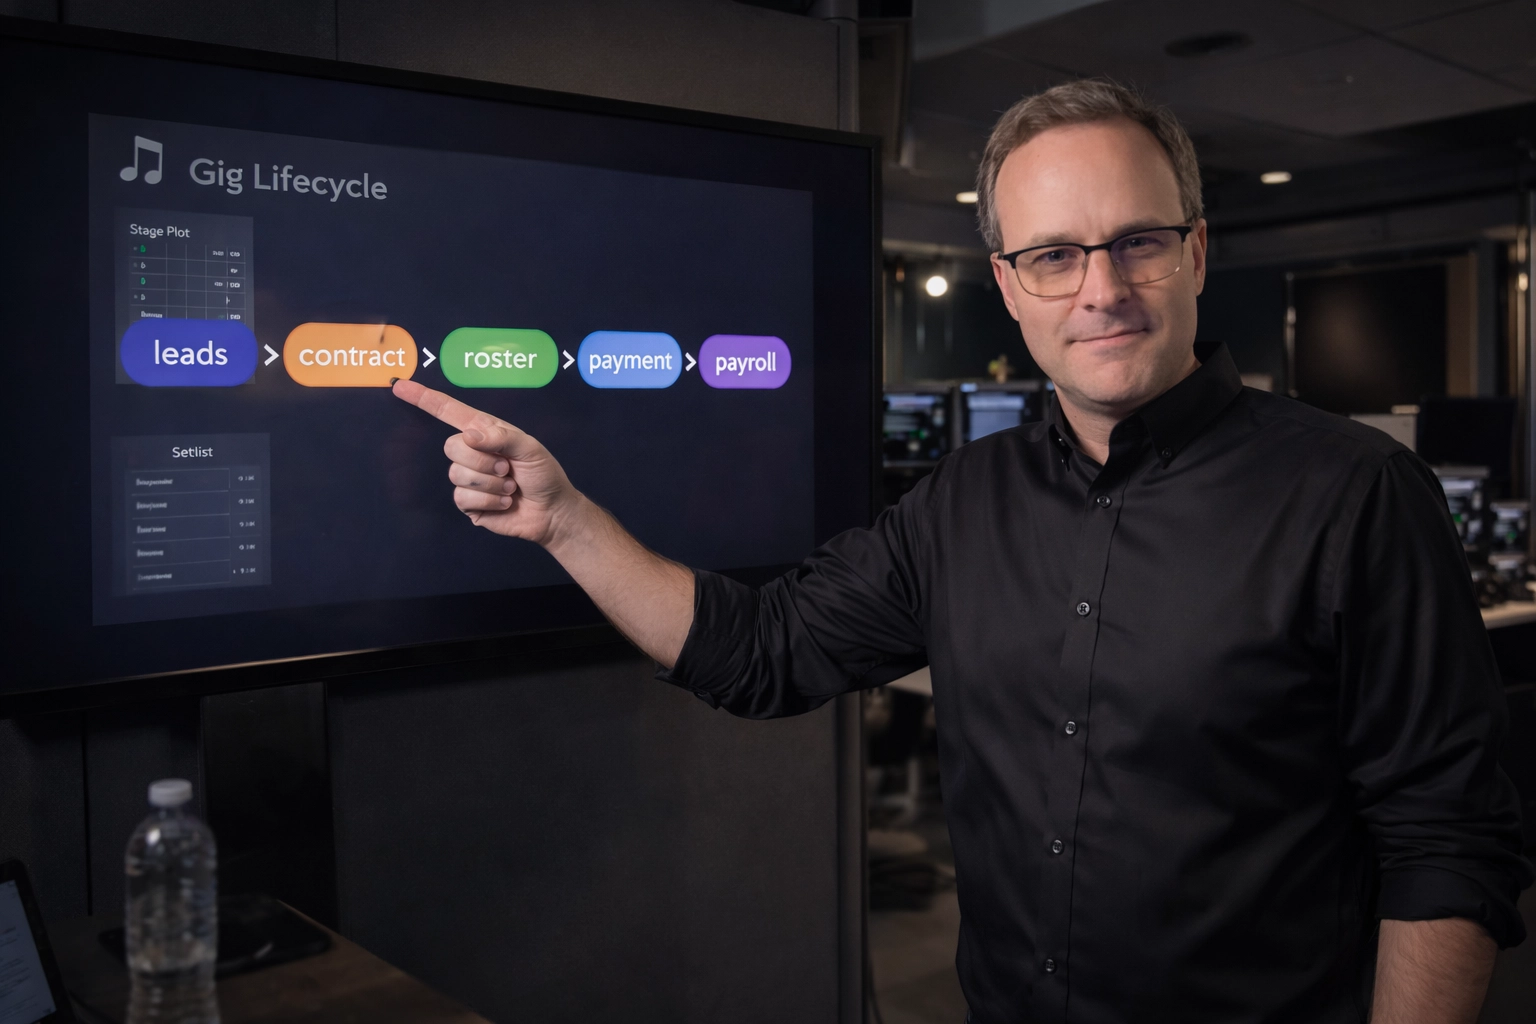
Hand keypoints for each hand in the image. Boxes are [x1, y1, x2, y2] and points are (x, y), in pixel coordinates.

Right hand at [392, 379, 579, 545]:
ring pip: (457, 474)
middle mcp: (472, 452)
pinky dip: (489, 500)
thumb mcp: (531, 448)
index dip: (424, 399)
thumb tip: (470, 436)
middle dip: (483, 460)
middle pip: (451, 447)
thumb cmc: (544, 474)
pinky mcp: (468, 503)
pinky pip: (463, 498)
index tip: (400, 386)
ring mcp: (468, 478)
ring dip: (490, 483)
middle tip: (508, 468)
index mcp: (485, 432)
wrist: (551, 510)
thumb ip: (502, 437)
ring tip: (509, 486)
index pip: (449, 412)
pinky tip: (504, 501)